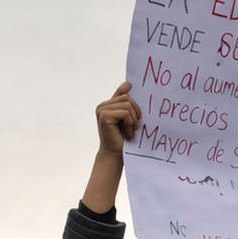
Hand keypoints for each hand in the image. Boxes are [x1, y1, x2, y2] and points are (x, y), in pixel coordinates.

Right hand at [82, 83, 141, 213]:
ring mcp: (102, 110)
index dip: (127, 90)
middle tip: (135, 127)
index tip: (131, 85)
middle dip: (135, 113)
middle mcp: (102, 106)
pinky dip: (130, 124)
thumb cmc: (123, 139)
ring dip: (133, 120)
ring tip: (130, 132)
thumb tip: (128, 83)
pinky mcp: (104, 115)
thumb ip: (126, 104)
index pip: (122, 94)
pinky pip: (125, 113)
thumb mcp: (127, 120)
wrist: (116, 155)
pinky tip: (127, 134)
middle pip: (127, 98)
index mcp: (107, 105)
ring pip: (127, 105)